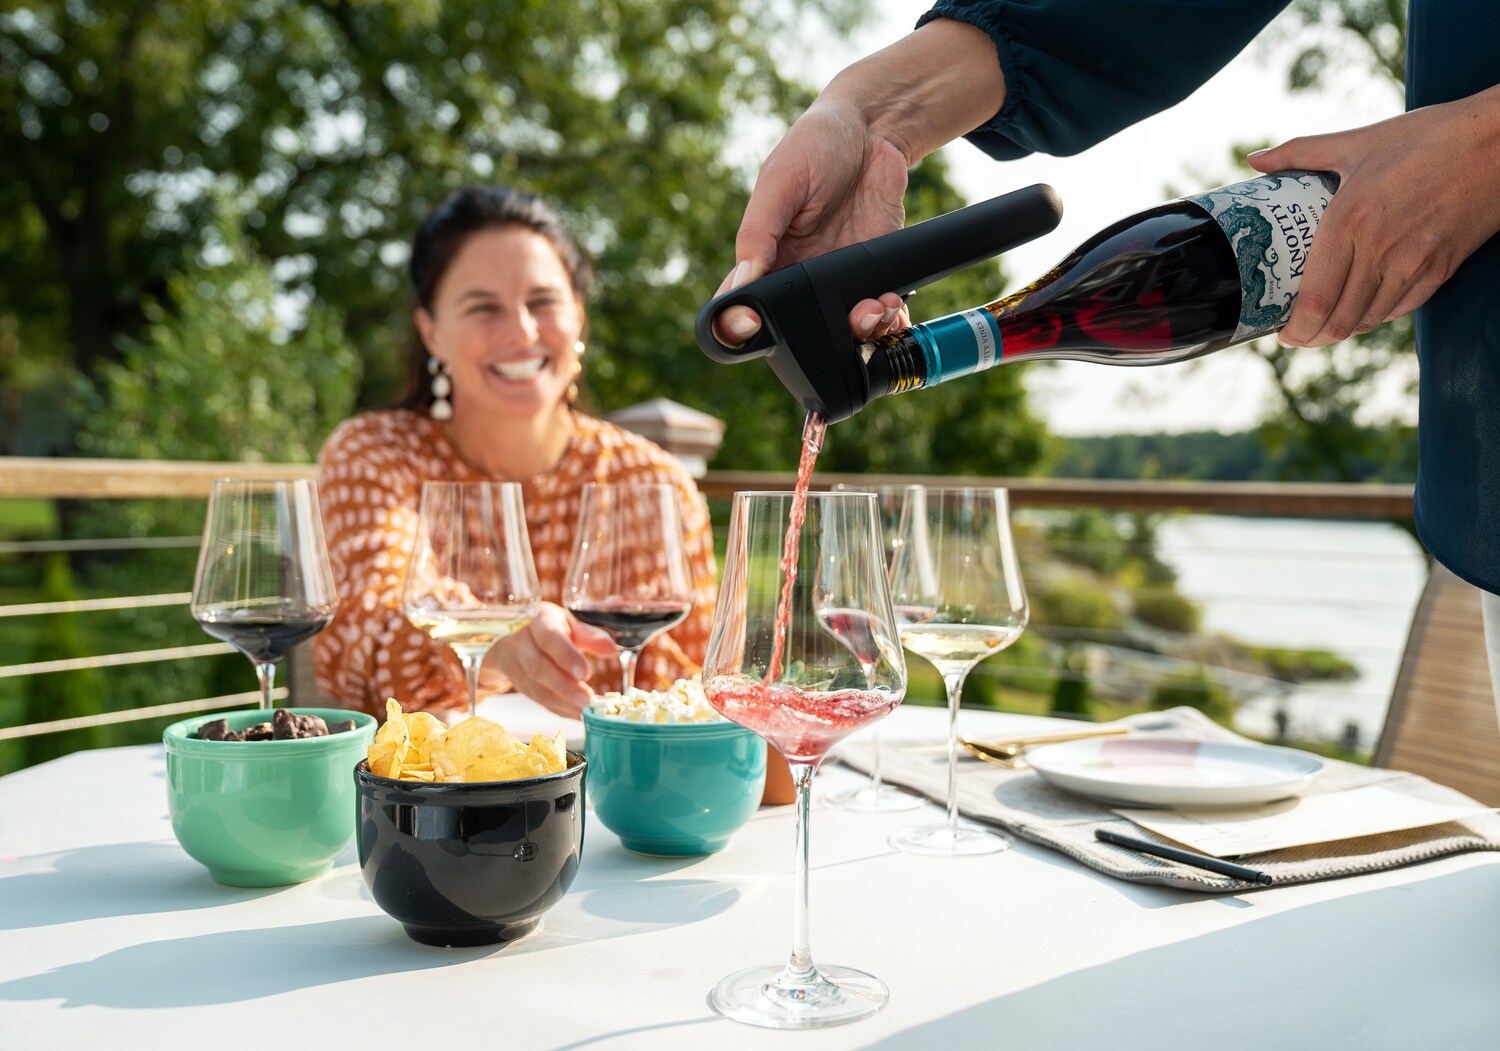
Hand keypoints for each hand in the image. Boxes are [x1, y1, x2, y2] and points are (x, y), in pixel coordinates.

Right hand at [486, 602, 616, 717]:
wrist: (512, 637)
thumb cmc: (550, 627)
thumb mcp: (569, 623)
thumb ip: (590, 636)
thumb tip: (613, 650)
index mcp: (538, 622)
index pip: (549, 638)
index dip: (565, 656)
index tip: (585, 673)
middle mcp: (521, 644)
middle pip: (538, 668)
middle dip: (565, 687)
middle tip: (588, 700)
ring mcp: (517, 668)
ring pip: (538, 690)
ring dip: (564, 703)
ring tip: (589, 711)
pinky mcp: (521, 686)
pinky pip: (540, 701)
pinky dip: (562, 710)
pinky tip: (581, 715)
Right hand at [712, 96, 911, 345]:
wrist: (876, 130)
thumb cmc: (816, 145)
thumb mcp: (780, 180)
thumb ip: (758, 231)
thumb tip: (742, 281)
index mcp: (764, 256)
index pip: (740, 305)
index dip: (740, 326)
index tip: (756, 324)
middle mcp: (798, 276)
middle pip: (797, 330)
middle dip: (817, 336)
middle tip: (842, 313)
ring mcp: (837, 280)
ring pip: (842, 330)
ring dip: (862, 330)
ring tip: (878, 306)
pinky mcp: (872, 276)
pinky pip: (878, 315)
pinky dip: (888, 323)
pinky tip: (894, 310)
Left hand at [1249, 84, 1499, 346]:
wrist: (1499, 141)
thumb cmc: (1428, 137)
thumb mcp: (1359, 142)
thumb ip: (1301, 152)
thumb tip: (1255, 160)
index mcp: (1350, 221)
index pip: (1314, 301)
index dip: (1295, 329)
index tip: (1281, 332)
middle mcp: (1380, 250)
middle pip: (1338, 322)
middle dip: (1312, 338)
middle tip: (1298, 334)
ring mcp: (1413, 264)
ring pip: (1368, 321)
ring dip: (1343, 331)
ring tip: (1324, 325)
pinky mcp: (1441, 270)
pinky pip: (1401, 310)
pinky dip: (1376, 316)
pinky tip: (1364, 309)